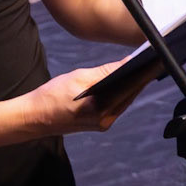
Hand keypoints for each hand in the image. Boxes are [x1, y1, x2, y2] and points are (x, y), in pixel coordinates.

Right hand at [28, 60, 148, 135]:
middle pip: (129, 96)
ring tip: (137, 70)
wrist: (33, 117)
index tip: (152, 62)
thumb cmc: (51, 97)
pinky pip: (115, 105)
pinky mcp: (98, 123)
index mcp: (101, 111)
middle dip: (137, 79)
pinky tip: (121, 83)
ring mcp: (102, 124)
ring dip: (129, 87)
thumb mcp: (78, 77)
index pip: (130, 90)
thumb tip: (126, 63)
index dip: (142, 75)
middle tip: (147, 62)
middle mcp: (105, 121)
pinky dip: (119, 94)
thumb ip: (105, 72)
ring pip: (123, 101)